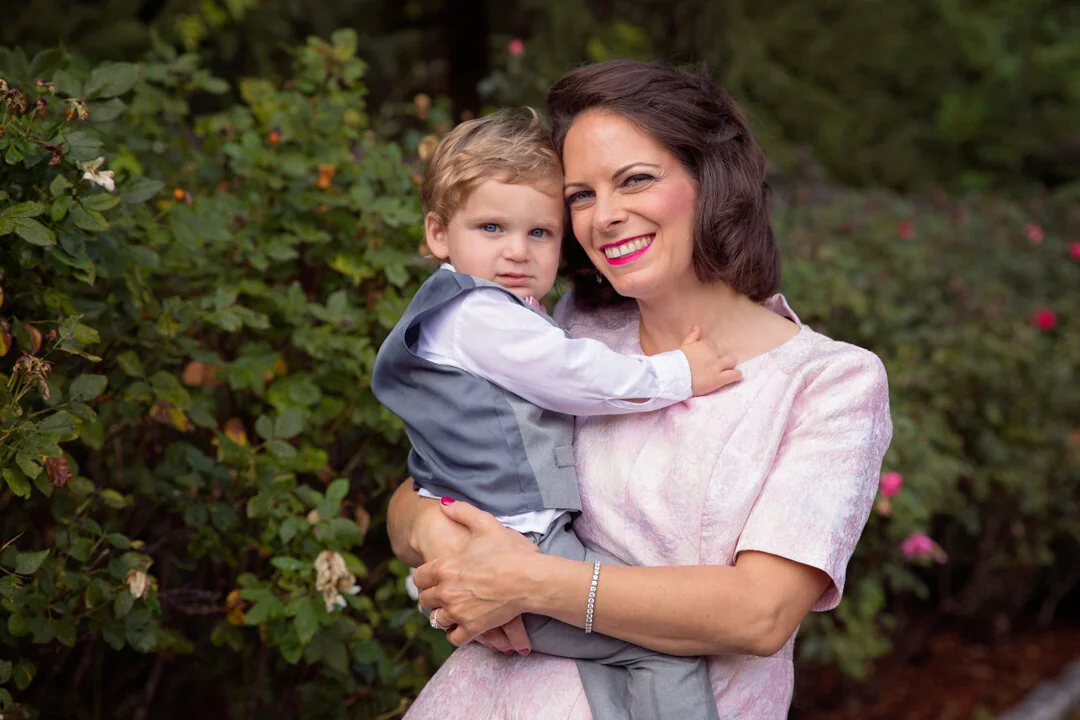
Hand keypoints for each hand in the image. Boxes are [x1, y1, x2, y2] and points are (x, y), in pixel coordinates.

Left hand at [414, 499, 540, 647]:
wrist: (529, 579)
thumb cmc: (509, 551)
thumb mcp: (486, 524)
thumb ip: (462, 512)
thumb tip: (444, 503)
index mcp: (445, 567)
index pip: (419, 577)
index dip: (425, 577)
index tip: (434, 578)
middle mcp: (446, 591)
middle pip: (424, 600)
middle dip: (432, 596)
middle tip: (444, 594)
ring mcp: (458, 611)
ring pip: (436, 619)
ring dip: (442, 614)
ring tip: (452, 609)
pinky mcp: (472, 628)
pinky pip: (452, 637)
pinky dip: (455, 633)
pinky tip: (462, 625)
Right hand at [680, 326, 741, 395]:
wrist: (673, 376)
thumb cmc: (676, 362)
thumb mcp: (683, 346)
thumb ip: (692, 337)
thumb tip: (697, 327)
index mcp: (703, 344)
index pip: (714, 346)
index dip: (712, 354)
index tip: (708, 360)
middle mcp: (712, 353)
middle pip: (724, 353)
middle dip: (722, 359)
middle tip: (717, 367)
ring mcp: (716, 366)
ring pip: (732, 361)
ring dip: (731, 365)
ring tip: (727, 371)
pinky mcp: (718, 378)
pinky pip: (734, 374)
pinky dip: (736, 376)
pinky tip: (736, 377)